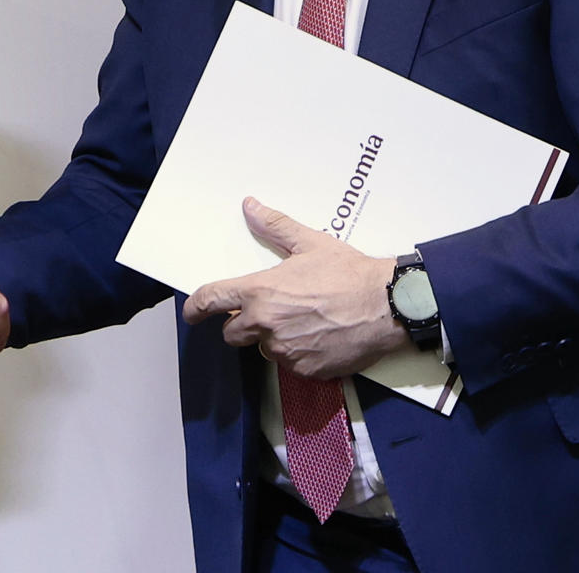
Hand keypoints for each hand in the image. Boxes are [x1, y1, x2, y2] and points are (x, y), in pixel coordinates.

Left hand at [182, 197, 407, 380]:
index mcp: (260, 293)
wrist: (387, 304)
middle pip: (232, 333)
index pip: (212, 302)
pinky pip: (290, 364)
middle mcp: (266, 325)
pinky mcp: (305, 370)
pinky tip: (318, 336)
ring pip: (263, 348)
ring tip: (302, 321)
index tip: (192, 313)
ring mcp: (285, 351)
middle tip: (268, 311)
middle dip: (242, 324)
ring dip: (273, 338)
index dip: (196, 308)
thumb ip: (275, 226)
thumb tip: (250, 207)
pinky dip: (298, 353)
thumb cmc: (349, 273)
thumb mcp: (310, 242)